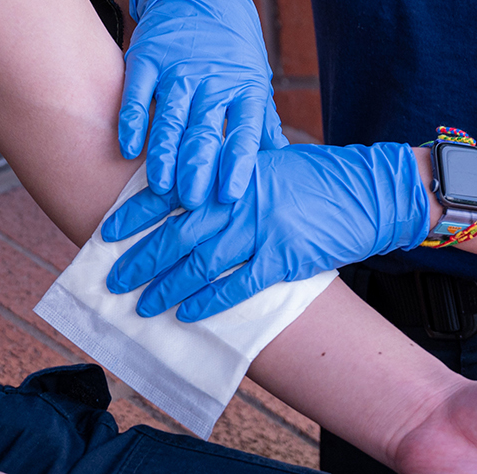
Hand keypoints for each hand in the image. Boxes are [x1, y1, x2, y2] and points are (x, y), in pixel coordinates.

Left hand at [104, 142, 429, 319]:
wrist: (369, 192)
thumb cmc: (317, 177)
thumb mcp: (270, 162)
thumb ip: (231, 174)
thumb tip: (190, 189)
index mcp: (233, 172)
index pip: (174, 191)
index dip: (137, 213)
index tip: (108, 231)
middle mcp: (241, 199)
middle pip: (178, 233)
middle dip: (142, 259)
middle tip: (113, 279)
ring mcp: (262, 229)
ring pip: (201, 263)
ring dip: (167, 287)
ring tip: (142, 305)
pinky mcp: (284, 258)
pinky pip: (238, 286)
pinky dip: (210, 301)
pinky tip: (187, 314)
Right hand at [118, 0, 286, 206]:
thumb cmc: (230, 45)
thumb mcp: (253, 77)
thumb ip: (261, 121)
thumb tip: (282, 162)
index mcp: (244, 86)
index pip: (243, 130)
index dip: (236, 163)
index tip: (229, 195)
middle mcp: (212, 79)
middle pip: (204, 130)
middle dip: (197, 168)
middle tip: (189, 203)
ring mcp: (177, 68)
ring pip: (170, 118)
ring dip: (164, 155)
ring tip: (160, 187)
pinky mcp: (146, 58)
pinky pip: (137, 94)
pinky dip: (132, 121)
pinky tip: (127, 148)